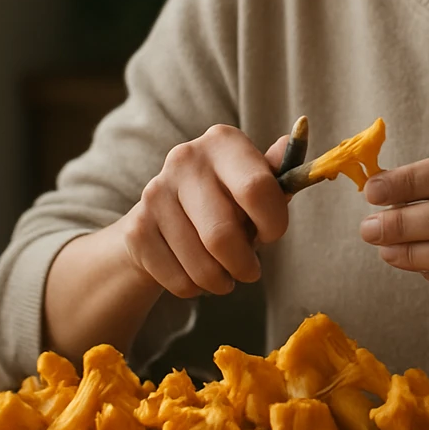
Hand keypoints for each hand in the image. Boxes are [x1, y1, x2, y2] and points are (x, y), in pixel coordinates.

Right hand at [119, 126, 289, 298]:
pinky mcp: (136, 228)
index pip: (258, 190)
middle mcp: (185, 159)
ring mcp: (155, 192)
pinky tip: (195, 273)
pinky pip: (178, 279)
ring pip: (201, 264)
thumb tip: (292, 141)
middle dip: (245, 265)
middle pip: (223, 235)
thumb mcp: (255, 183)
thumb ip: (278, 174)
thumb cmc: (225, 201)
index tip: (271, 233)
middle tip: (249, 271)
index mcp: (222, 142)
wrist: (164, 219)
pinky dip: (194, 288)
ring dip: (221, 281)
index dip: (273, 224)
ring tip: (224, 275)